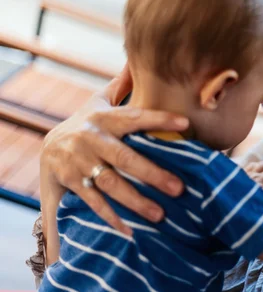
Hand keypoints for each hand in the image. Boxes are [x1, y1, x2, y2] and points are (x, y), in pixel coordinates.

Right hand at [40, 63, 188, 234]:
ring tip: (161, 215)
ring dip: (136, 201)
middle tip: (180, 188)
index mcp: (103, 118)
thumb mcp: (100, 102)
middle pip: (125, 158)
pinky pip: (93, 203)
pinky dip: (112, 218)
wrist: (48, 145)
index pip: (135, 117)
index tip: (185, 123)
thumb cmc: (88, 122)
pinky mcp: (71, 184)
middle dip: (153, 173)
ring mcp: (79, 164)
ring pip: (111, 184)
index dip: (159, 119)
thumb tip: (137, 59)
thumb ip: (121, 86)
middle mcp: (91, 140)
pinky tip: (132, 232)